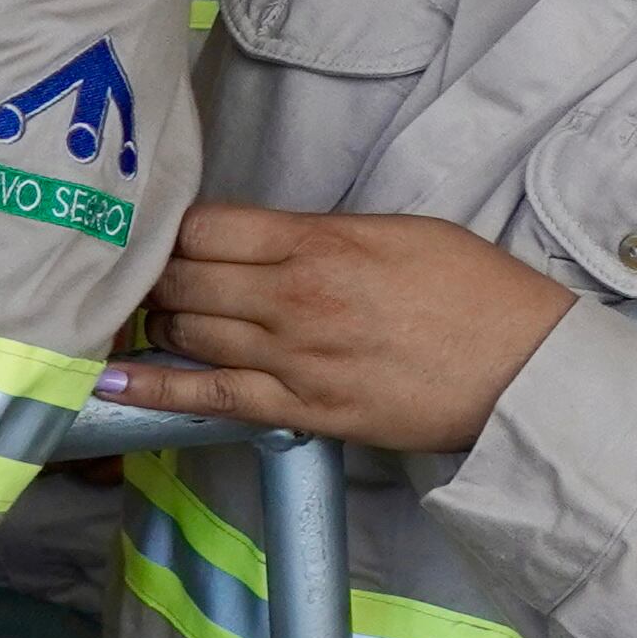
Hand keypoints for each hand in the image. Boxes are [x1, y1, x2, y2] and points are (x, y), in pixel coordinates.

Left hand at [98, 204, 575, 452]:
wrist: (524, 368)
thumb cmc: (477, 293)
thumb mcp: (403, 232)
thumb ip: (324, 233)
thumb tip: (266, 241)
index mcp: (322, 243)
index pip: (205, 227)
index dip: (174, 230)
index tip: (168, 236)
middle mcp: (295, 298)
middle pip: (182, 278)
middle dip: (158, 276)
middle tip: (150, 278)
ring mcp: (293, 358)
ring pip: (187, 332)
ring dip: (160, 323)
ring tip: (151, 318)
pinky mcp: (302, 410)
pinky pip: (207, 395)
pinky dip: (153, 387)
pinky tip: (113, 378)